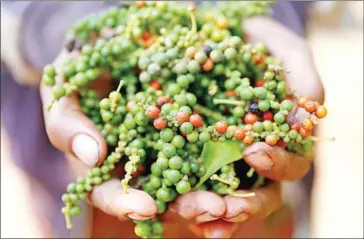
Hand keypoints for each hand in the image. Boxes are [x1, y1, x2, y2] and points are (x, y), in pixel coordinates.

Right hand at [39, 49, 225, 236]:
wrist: (110, 49)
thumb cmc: (80, 73)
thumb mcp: (65, 93)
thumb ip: (69, 125)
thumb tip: (91, 156)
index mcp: (108, 166)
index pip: (114, 194)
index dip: (127, 204)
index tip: (148, 208)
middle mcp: (142, 165)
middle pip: (165, 196)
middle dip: (188, 206)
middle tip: (214, 209)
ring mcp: (171, 149)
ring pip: (195, 180)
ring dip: (219, 193)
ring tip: (239, 200)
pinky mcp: (196, 130)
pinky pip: (216, 148)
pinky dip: (233, 159)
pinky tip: (252, 160)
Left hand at [198, 16, 324, 237]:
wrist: (219, 37)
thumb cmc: (259, 44)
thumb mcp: (285, 51)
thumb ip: (302, 79)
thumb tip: (303, 120)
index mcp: (280, 139)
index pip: (288, 165)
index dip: (277, 165)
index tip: (254, 152)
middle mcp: (251, 157)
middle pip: (256, 194)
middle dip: (243, 204)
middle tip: (225, 207)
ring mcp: (219, 160)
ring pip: (220, 198)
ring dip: (210, 211)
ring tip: (196, 212)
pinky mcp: (187, 156)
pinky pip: (184, 184)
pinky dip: (179, 198)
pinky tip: (167, 205)